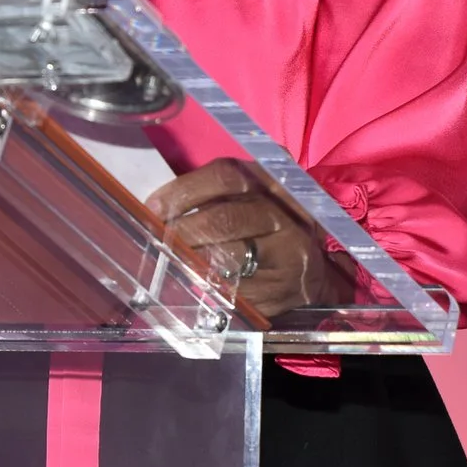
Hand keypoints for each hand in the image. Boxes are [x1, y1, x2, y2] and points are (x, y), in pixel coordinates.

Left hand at [146, 158, 351, 317]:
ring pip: (228, 257)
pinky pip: (234, 291)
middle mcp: (288, 214)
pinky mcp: (283, 290)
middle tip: (157, 239)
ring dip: (190, 259)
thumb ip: (216, 195)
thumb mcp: (253, 198)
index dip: (184, 190)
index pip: (226, 175)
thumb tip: (159, 207)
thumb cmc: (268, 227)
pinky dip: (206, 288)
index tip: (154, 206)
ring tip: (168, 259)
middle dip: (182, 230)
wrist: (312, 272)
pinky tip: (191, 283)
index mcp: (276, 181)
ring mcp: (289, 255)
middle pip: (224, 218)